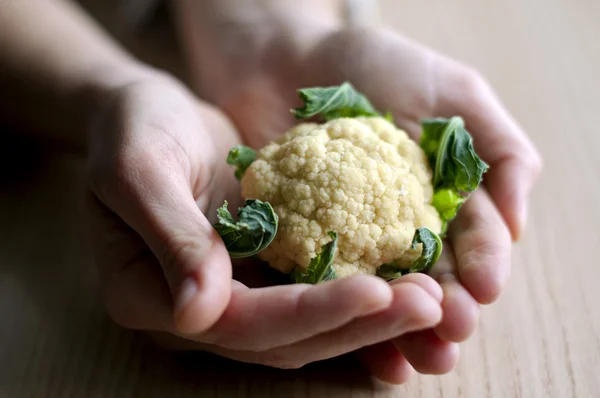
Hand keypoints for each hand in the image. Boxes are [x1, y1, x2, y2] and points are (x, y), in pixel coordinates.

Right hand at [84, 72, 443, 369]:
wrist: (145, 116)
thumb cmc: (132, 131)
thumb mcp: (139, 171)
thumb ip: (169, 239)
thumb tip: (197, 314)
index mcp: (152, 298)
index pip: (241, 324)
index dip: (310, 314)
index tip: (377, 291)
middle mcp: (196, 312)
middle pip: (284, 338)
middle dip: (359, 324)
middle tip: (430, 305)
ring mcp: (229, 296)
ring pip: (307, 327)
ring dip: (370, 318)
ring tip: (431, 298)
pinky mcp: (258, 273)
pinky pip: (313, 294)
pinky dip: (358, 295)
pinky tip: (405, 280)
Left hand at [178, 24, 541, 381]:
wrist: (286, 56)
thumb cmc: (375, 64)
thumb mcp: (453, 92)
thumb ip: (498, 150)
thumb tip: (516, 224)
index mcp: (441, 196)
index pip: (471, 238)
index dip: (481, 263)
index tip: (483, 288)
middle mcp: (398, 226)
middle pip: (428, 276)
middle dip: (443, 308)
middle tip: (451, 333)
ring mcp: (348, 238)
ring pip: (379, 292)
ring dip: (397, 327)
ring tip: (413, 356)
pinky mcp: (297, 241)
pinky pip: (319, 282)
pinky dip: (335, 310)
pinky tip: (351, 334)